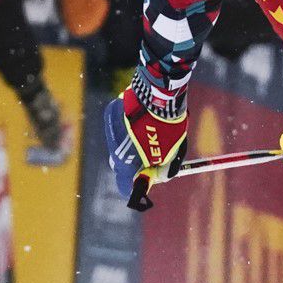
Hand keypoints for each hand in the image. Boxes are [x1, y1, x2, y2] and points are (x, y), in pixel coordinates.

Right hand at [104, 83, 188, 210]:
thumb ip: (164, 169)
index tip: (146, 183)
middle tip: (153, 157)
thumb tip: (161, 176)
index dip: (136, 187)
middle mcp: (113, 149)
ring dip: (132, 144)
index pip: (124, 186)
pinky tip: (142, 119)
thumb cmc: (168, 128)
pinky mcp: (111, 114)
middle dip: (135, 165)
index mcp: (126, 163)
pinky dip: (128, 128)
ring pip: (120, 145)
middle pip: (122, 165)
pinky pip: (119, 127)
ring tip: (149, 132)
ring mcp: (110, 131)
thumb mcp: (172, 153)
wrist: (159, 95)